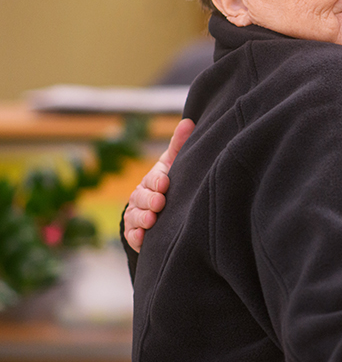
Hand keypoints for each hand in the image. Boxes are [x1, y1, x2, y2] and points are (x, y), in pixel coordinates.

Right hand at [124, 118, 193, 251]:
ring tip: (151, 221)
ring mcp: (137, 215)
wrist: (166, 208)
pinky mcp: (136, 233)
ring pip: (135, 216)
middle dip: (149, 200)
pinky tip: (143, 239)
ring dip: (142, 219)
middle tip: (159, 203)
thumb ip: (180, 144)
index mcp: (152, 179)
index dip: (157, 181)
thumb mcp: (176, 163)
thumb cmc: (173, 180)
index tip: (165, 182)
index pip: (152, 179)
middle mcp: (141, 196)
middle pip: (141, 198)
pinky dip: (136, 237)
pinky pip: (132, 235)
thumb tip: (189, 122)